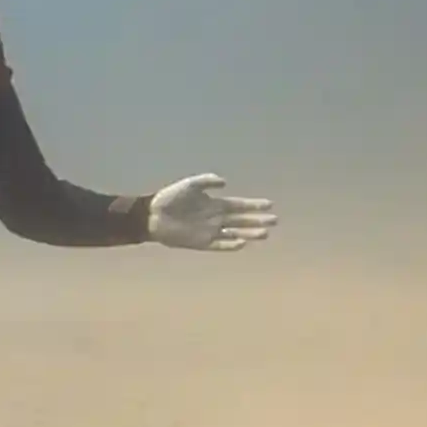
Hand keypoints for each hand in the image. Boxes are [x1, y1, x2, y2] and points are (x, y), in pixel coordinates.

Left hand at [148, 173, 277, 251]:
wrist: (152, 216)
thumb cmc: (169, 198)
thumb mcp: (189, 185)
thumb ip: (207, 181)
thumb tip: (225, 182)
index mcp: (215, 204)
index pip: (239, 205)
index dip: (254, 205)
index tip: (270, 204)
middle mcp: (216, 218)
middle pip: (242, 220)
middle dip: (258, 220)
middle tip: (275, 220)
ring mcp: (210, 231)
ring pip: (235, 233)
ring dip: (249, 233)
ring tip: (265, 234)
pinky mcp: (202, 243)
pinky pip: (220, 245)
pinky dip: (231, 244)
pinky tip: (242, 242)